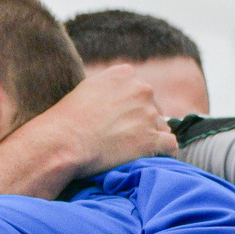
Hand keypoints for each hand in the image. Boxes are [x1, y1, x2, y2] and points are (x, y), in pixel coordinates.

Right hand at [33, 66, 176, 179]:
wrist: (64, 142)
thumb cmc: (67, 119)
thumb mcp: (86, 89)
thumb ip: (108, 88)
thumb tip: (115, 97)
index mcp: (125, 74)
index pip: (140, 90)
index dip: (133, 108)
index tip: (123, 121)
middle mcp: (141, 90)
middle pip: (153, 108)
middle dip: (143, 122)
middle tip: (125, 139)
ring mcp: (148, 114)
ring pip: (162, 127)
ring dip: (152, 137)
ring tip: (134, 151)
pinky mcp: (151, 139)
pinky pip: (170, 145)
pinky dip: (165, 152)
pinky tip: (155, 158)